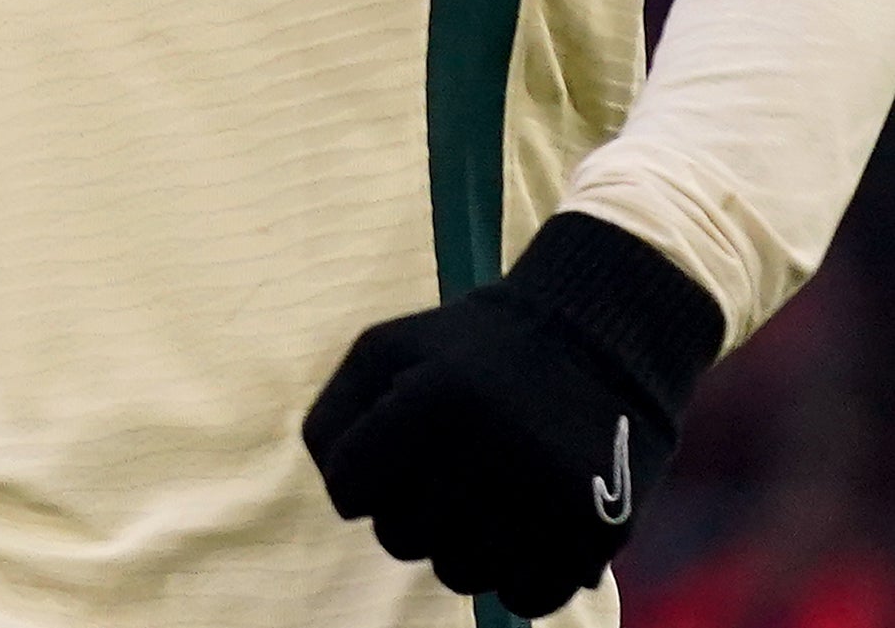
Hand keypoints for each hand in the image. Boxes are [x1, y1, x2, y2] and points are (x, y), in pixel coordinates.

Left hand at [305, 215, 719, 616]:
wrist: (601, 336)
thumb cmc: (470, 349)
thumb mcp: (385, 350)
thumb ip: (331, 421)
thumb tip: (342, 502)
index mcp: (434, 402)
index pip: (348, 491)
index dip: (357, 476)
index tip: (385, 453)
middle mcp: (496, 452)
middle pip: (399, 538)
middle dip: (405, 508)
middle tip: (441, 467)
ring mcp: (552, 498)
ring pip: (458, 574)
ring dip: (456, 544)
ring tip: (483, 491)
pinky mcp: (600, 532)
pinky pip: (526, 597)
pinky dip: (513, 574)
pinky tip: (521, 528)